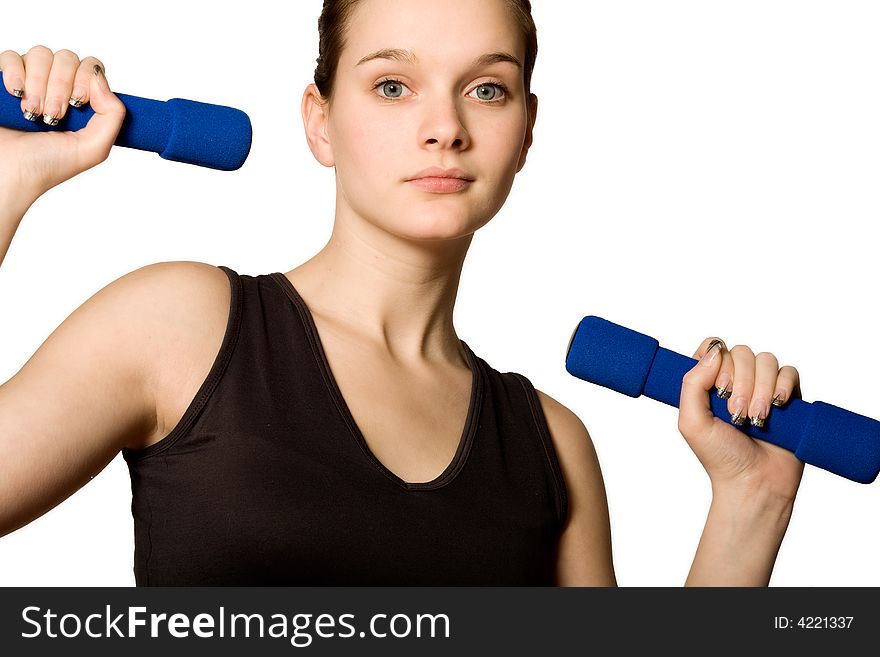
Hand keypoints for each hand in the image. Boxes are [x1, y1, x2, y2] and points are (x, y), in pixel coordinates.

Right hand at [0, 46, 124, 206]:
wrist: (9, 171)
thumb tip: (100, 78)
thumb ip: (112, 116)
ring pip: (41, 54)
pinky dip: (15, 73)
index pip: (91, 67)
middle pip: (67, 58)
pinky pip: (12, 56)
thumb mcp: (93, 148)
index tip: (78, 103)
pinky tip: (16, 95)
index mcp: (81, 103)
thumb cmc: (46, 165)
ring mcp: (31, 82)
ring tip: (33, 113)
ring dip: (38, 84)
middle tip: (53, 115)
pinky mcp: (5, 79)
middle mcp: (57, 88)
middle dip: (60, 86)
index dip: (86, 78)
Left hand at [678, 338, 804, 501]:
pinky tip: (777, 407)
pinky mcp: (788, 396)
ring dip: (761, 389)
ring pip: (766, 360)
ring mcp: (763, 387)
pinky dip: (783, 386)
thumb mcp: (692, 422)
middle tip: (736, 414)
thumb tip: (714, 351)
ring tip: (757, 419)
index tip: (716, 389)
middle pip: (741, 352)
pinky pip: (790, 372)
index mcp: (709, 383)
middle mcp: (736, 381)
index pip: (713, 348)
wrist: (755, 483)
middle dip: (741, 383)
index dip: (716, 361)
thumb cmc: (720, 457)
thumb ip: (693, 383)